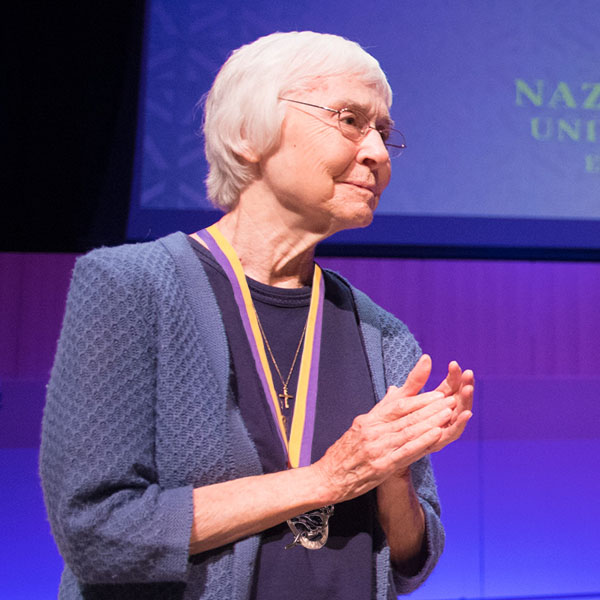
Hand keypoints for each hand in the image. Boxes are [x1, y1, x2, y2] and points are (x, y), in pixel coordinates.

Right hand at [313, 356, 457, 503]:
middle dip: (430, 407)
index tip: (438, 393)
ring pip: (409, 431)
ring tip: (448, 413)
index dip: (419, 398)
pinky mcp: (380, 466)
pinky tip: (436, 435)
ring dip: (431, 421)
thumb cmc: (344, 454)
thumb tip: (395, 390)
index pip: (397, 405)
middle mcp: (372, 431)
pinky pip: (405, 452)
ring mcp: (376, 448)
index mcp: (368, 420)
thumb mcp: (359, 427)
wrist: (326, 478)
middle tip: (450, 399)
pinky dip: (422, 442)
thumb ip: (380, 410)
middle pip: (406, 416)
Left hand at [395, 354, 473, 453]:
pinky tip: (467, 413)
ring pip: (458, 415)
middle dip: (464, 386)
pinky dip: (460, 424)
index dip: (453, 376)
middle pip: (457, 400)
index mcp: (434, 405)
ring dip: (466, 402)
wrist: (381, 451)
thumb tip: (424, 359)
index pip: (448, 387)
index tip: (454, 364)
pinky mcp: (437, 444)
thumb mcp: (400, 400)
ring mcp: (441, 431)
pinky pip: (451, 434)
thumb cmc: (391, 424)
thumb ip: (415, 381)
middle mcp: (441, 418)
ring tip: (468, 389)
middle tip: (468, 373)